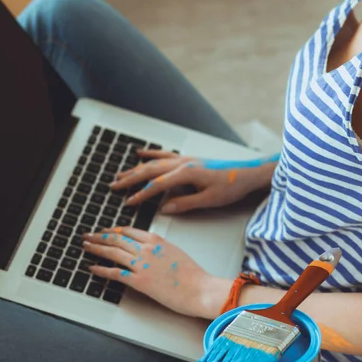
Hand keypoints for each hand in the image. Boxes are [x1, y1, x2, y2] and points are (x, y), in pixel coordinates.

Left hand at [82, 227, 229, 317]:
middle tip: (88, 235)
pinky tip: (92, 267)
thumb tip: (149, 250)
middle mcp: (146, 248)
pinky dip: (101, 269)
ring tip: (85, 246)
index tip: (105, 231)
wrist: (199, 288)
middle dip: (99, 236)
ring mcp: (142, 264)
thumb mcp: (175, 252)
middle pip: (117, 239)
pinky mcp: (139, 281)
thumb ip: (159, 248)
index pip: (129, 231)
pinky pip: (115, 273)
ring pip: (113, 252)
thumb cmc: (192, 273)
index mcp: (156, 240)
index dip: (113, 230)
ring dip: (96, 248)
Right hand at [110, 149, 271, 213]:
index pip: (157, 185)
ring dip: (137, 168)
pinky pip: (165, 154)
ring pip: (155, 162)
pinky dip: (151, 154)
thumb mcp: (209, 200)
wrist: (248, 171)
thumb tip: (164, 208)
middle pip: (150, 170)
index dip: (141, 195)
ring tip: (121, 173)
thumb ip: (185, 204)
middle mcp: (183, 163)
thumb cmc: (231, 186)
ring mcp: (186, 159)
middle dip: (131, 179)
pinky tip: (141, 153)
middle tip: (114, 186)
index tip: (127, 202)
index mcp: (186, 174)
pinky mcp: (190, 158)